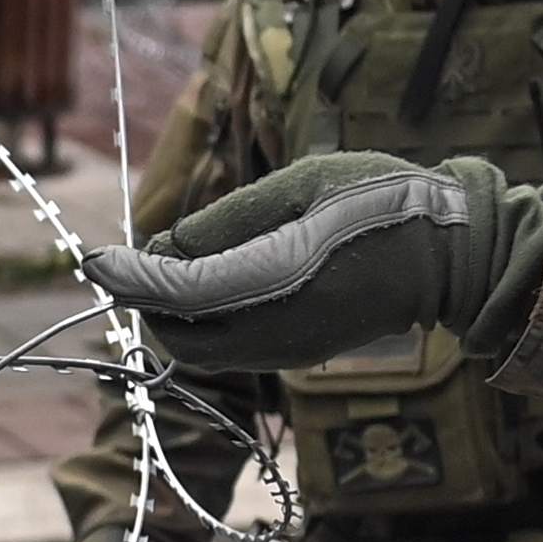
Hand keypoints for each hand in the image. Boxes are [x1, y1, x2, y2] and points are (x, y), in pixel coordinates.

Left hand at [78, 152, 542, 381]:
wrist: (452, 254)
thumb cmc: (381, 199)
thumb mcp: (302, 184)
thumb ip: (230, 219)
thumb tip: (168, 246)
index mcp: (274, 276)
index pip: (175, 290)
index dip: (125, 275)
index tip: (90, 258)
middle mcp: (274, 327)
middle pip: (177, 333)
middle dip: (144, 301)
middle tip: (129, 260)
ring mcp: (287, 351)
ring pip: (199, 350)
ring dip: (170, 316)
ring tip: (166, 269)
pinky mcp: (298, 357)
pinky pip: (230, 351)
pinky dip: (202, 325)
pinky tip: (208, 287)